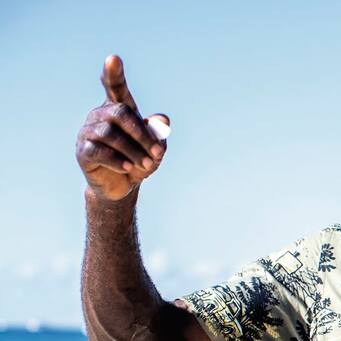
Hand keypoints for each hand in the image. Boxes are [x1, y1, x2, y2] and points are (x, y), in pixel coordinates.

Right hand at [76, 55, 169, 200]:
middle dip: (142, 134)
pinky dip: (118, 160)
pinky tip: (128, 168)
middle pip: (120, 113)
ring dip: (133, 151)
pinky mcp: (83, 151)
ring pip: (110, 134)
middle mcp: (100, 115)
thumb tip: (162, 119)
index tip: (113, 58)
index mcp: (118, 109)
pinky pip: (100, 151)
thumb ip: (158, 133)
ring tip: (146, 165)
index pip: (115, 87)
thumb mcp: (155, 148)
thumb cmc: (140, 160)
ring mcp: (88, 132)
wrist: (123, 186)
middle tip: (156, 153)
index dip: (114, 73)